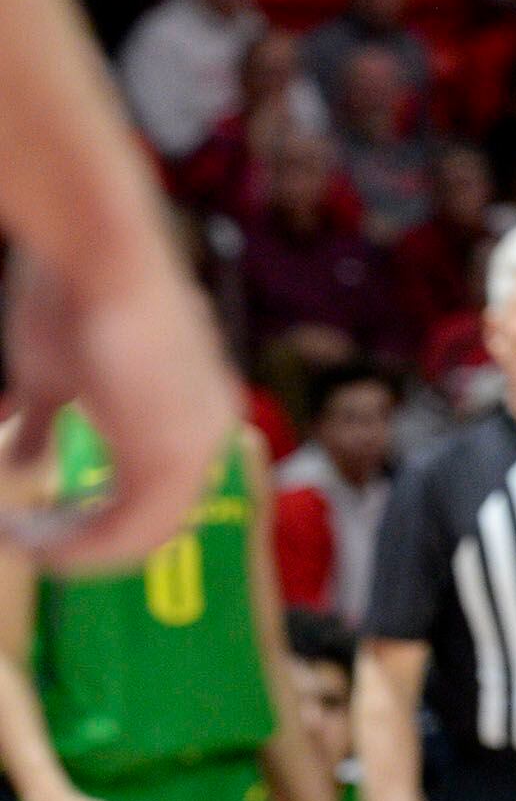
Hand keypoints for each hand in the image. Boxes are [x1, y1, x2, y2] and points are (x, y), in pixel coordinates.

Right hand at [1, 243, 236, 574]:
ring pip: (139, 536)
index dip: (95, 520)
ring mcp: (200, 447)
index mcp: (194, 410)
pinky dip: (75, 544)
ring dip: (73, 546)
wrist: (98, 254)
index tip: (38, 524)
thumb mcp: (53, 375)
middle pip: (151, 524)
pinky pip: (127, 533)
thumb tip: (20, 460)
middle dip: (81, 540)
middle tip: (26, 540)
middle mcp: (210, 431)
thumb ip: (46, 424)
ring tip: (20, 538)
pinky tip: (30, 536)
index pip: (155, 494)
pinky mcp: (175, 457)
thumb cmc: (74, 297)